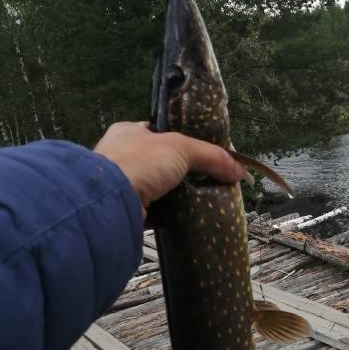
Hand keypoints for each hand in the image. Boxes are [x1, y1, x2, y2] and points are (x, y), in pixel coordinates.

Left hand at [94, 122, 244, 209]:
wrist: (109, 201)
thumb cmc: (139, 162)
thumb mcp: (182, 148)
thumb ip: (212, 156)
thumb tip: (240, 170)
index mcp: (129, 132)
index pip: (160, 134)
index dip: (182, 141)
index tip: (202, 154)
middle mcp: (122, 157)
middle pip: (161, 163)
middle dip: (182, 172)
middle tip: (206, 180)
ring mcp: (121, 185)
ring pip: (157, 188)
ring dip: (176, 194)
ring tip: (202, 199)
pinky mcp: (125, 210)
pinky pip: (153, 211)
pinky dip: (169, 215)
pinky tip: (186, 216)